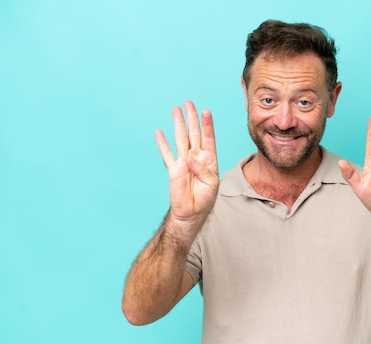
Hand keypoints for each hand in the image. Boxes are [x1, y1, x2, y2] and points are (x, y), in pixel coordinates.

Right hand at [155, 101, 218, 222]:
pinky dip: (162, 143)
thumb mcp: (211, 184)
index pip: (208, 138)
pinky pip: (167, 154)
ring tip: (176, 110)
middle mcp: (196, 158)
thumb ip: (203, 170)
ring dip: (178, 124)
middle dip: (192, 118)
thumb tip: (190, 157)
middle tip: (188, 103)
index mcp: (209, 160)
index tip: (206, 111)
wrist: (191, 213)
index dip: (207, 125)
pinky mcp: (173, 169)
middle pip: (194, 134)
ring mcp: (183, 162)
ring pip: (180, 139)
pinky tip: (159, 132)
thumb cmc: (205, 199)